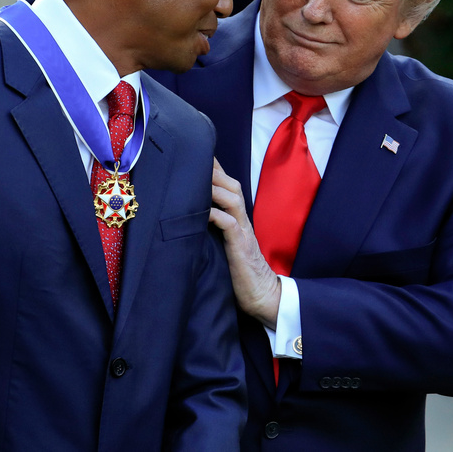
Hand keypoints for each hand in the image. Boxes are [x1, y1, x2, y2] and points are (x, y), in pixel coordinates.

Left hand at [209, 158, 280, 328]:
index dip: (215, 170)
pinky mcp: (240, 247)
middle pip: (231, 185)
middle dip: (214, 169)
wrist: (262, 297)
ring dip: (214, 185)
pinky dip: (215, 214)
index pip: (227, 187)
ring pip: (231, 198)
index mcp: (237, 220)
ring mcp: (242, 232)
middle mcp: (241, 221)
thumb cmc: (239, 274)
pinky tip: (202, 209)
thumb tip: (190, 218)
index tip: (196, 154)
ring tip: (196, 174)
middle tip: (193, 154)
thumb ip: (213, 230)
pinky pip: (229, 224)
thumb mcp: (223, 247)